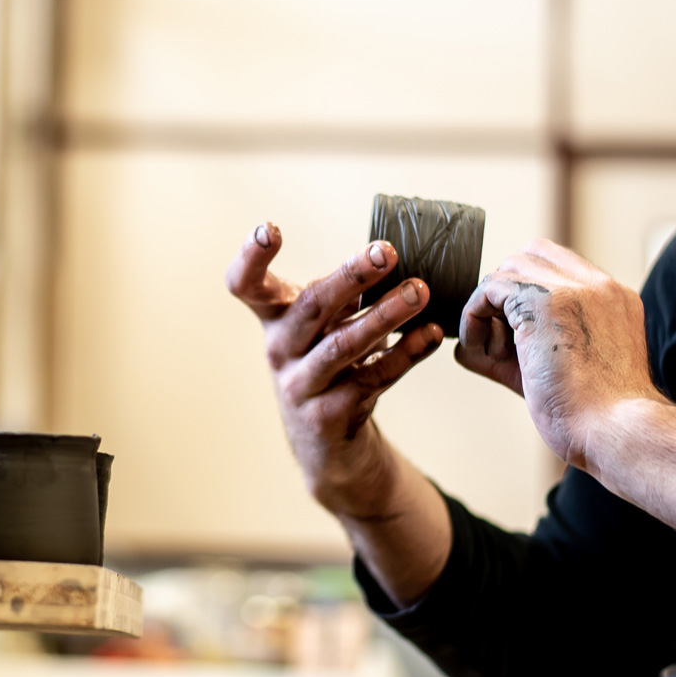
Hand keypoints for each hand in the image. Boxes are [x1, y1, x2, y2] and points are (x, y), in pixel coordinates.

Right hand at [225, 222, 445, 517]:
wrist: (328, 447)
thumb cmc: (330, 367)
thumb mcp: (326, 326)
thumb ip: (347, 291)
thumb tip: (392, 250)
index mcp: (274, 319)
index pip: (246, 285)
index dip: (251, 258)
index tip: (269, 230)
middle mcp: (279, 350)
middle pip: (309, 307)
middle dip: (350, 276)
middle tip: (387, 252)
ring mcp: (300, 385)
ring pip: (344, 345)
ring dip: (385, 316)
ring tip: (419, 292)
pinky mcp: (328, 416)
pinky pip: (371, 379)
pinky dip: (405, 355)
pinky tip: (430, 334)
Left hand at [455, 239, 661, 469]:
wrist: (616, 432)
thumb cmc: (595, 416)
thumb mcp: (565, 370)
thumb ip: (526, 348)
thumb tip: (467, 348)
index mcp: (613, 299)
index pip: (558, 267)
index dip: (525, 292)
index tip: (513, 330)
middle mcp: (598, 286)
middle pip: (530, 257)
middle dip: (506, 293)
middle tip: (500, 339)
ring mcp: (573, 288)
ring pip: (508, 270)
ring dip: (490, 308)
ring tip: (492, 352)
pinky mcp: (543, 301)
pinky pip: (489, 288)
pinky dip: (474, 316)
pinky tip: (479, 348)